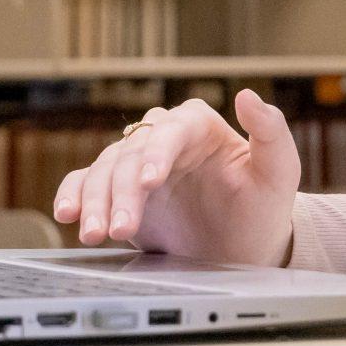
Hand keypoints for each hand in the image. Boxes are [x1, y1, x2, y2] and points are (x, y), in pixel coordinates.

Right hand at [51, 89, 301, 267]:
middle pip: (131, 156)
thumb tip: (248, 95)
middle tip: (120, 229)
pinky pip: (86, 184)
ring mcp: (138, 165)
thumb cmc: (263, 209)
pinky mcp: (119, 191)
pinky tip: (67, 215)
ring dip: (94, 202)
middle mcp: (163, 140)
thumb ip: (271, 133)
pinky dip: (73, 197)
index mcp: (198, 126)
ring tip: (94, 234)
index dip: (156, 154)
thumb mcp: (278, 174)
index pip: (170, 132)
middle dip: (122, 193)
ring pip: (104, 171)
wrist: (244, 250)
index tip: (149, 182)